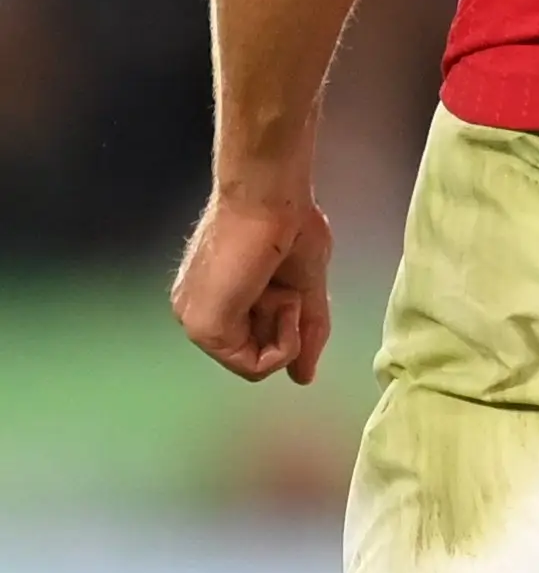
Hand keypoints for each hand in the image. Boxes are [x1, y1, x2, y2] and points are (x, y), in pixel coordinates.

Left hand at [173, 185, 333, 384]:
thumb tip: (305, 378)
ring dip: (288, 330)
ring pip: (256, 363)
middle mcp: (198, 315)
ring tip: (285, 290)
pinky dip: (285, 342)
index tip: (293, 291)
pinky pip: (256, 366)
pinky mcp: (207, 328)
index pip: (254, 341)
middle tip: (289, 289)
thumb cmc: (290, 223)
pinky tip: (284, 303)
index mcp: (215, 301)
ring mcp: (198, 323)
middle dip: (287, 326)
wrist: (270, 194)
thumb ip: (306, 332)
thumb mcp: (305, 286)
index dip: (286, 324)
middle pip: (255, 354)